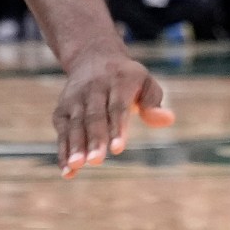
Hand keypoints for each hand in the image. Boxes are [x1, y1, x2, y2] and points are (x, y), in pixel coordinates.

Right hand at [52, 48, 172, 176]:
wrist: (93, 58)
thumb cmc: (127, 79)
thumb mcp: (145, 82)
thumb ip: (153, 103)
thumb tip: (168, 120)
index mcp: (118, 81)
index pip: (117, 107)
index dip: (117, 128)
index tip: (118, 149)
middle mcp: (93, 89)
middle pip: (94, 117)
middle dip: (94, 139)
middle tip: (97, 160)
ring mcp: (75, 99)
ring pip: (74, 124)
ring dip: (75, 146)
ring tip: (77, 166)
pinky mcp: (61, 110)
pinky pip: (61, 132)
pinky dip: (63, 151)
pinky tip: (68, 171)